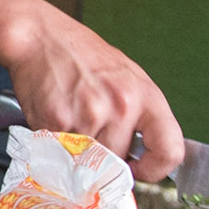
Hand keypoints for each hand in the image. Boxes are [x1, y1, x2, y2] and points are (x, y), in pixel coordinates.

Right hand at [2, 4, 183, 181]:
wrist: (39, 37)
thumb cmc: (81, 56)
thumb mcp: (125, 78)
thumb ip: (136, 116)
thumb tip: (137, 159)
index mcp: (145, 96)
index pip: (169, 151)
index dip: (154, 170)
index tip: (137, 170)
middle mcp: (121, 107)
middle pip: (118, 161)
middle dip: (101, 153)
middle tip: (87, 128)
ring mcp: (89, 115)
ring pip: (87, 160)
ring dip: (76, 149)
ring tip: (69, 117)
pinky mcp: (58, 122)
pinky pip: (60, 151)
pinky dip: (54, 141)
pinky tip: (53, 115)